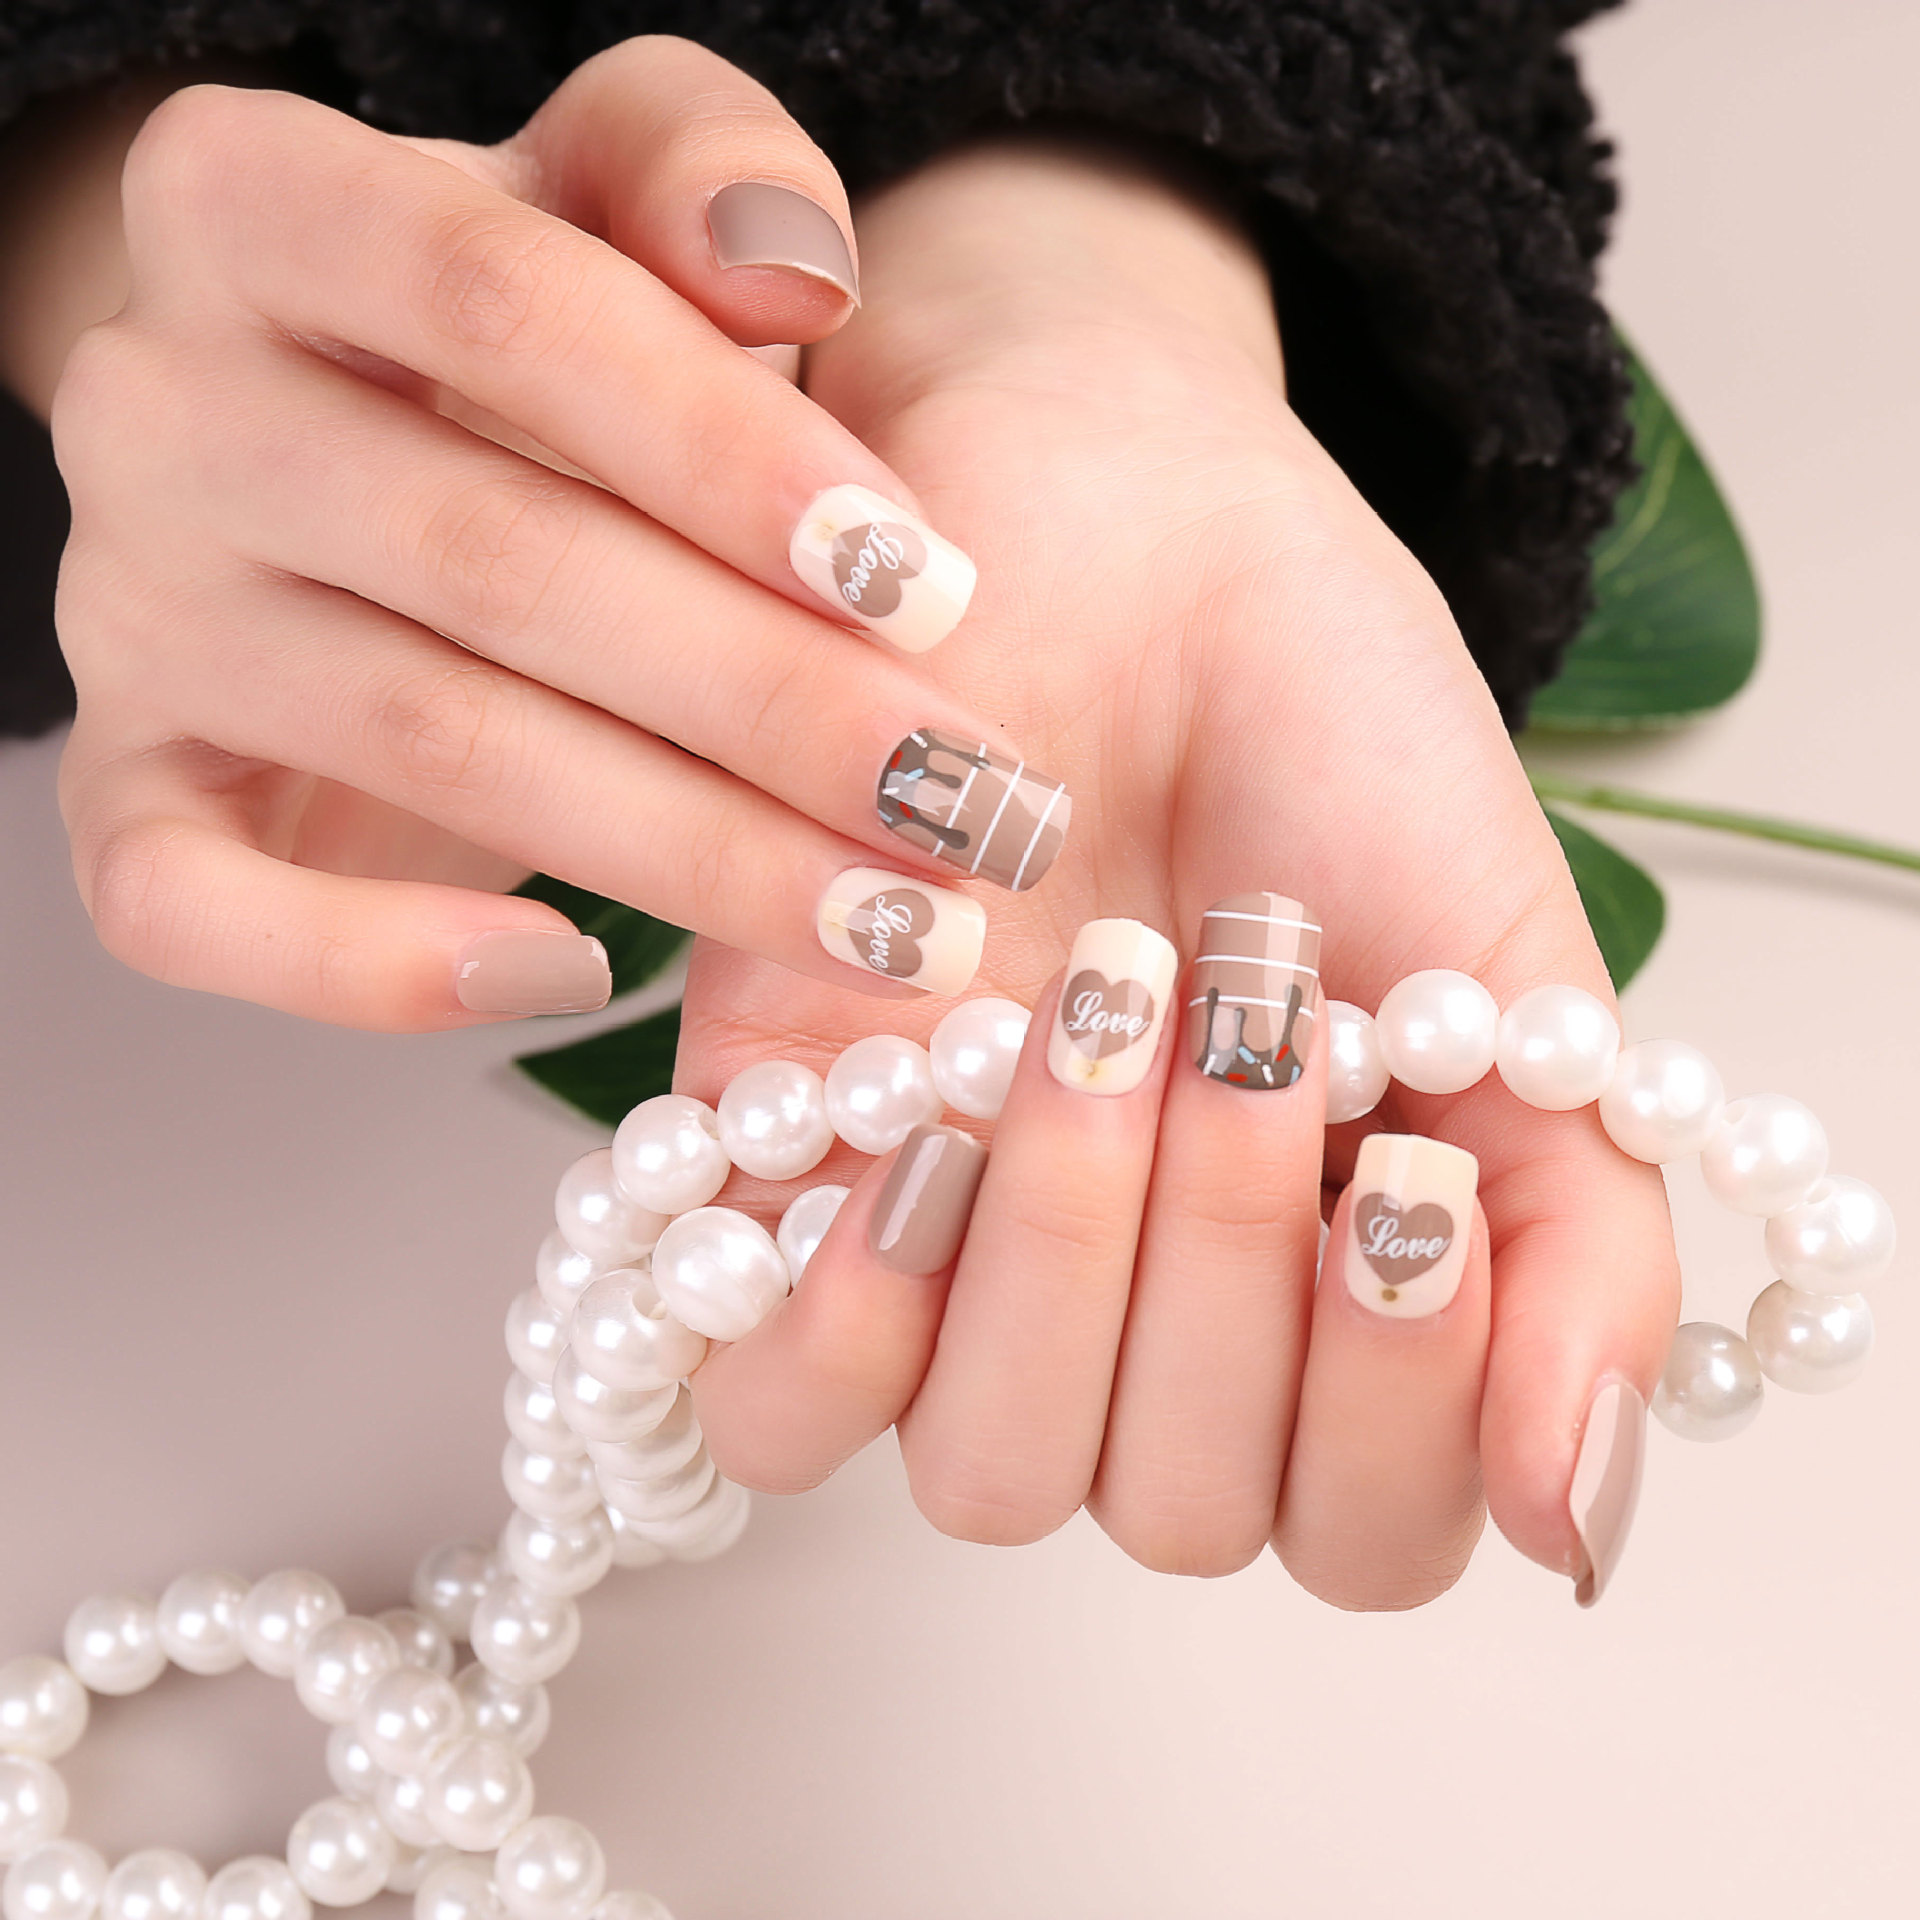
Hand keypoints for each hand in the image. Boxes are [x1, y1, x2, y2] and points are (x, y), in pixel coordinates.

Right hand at [32, 40, 1027, 1027]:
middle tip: (963, 804)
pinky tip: (582, 978)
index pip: (505, 302)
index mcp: (256, 203)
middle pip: (495, 558)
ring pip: (426, 744)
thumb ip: (698, 172)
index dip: (727, 451)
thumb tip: (791, 264)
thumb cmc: (521, 334)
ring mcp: (132, 615)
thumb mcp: (608, 201)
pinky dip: (384, 968)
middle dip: (768, 701)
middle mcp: (159, 405)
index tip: (927, 586)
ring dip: (690, 854)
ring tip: (891, 922)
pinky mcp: (129, 789)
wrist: (356, 449)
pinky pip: (196, 909)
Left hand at [684, 136, 1678, 1608]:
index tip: (1414, 1186)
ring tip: (1098, 1028)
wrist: (1126, 527)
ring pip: (988, 1478)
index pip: (1359, 1530)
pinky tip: (922, 1148)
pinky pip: (766, 1400)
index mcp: (1317, 1287)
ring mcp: (950, 1253)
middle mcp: (1134, 1306)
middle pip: (1175, 1509)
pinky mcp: (771, 1162)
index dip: (1400, 1416)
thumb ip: (1577, 1252)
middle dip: (1237, 1283)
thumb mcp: (1509, 984)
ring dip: (1069, 1273)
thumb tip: (1569, 1524)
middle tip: (1256, 1036)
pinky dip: (850, 1325)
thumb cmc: (1324, 739)